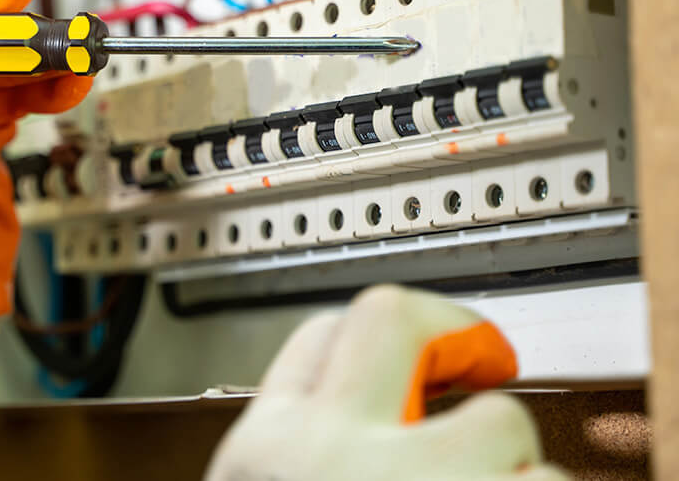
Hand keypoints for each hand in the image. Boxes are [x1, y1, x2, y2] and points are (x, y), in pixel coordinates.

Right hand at [205, 285, 566, 480]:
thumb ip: (302, 449)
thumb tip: (362, 415)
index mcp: (265, 453)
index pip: (316, 342)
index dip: (369, 336)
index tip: (414, 338)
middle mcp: (329, 453)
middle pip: (392, 316)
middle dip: (451, 328)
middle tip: (486, 356)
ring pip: (500, 420)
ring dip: (514, 462)